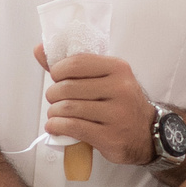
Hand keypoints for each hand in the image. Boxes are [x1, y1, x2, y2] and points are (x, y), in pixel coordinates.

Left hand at [35, 45, 155, 166]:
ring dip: (53, 112)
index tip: (57, 78)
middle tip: (54, 100)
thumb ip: (72, 66)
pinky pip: (73, 127)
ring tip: (55, 114)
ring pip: (68, 108)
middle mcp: (120, 89)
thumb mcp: (105, 78)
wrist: (146, 133)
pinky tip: (54, 126)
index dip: (58, 71)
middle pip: (68, 88)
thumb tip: (39, 50)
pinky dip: (57, 126)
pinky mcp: (110, 136)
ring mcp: (116, 114)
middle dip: (53, 95)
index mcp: (118, 68)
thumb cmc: (119, 102)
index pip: (76, 63)